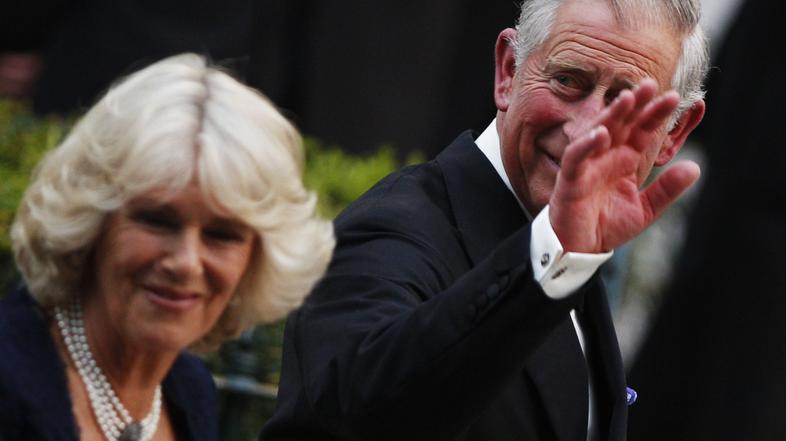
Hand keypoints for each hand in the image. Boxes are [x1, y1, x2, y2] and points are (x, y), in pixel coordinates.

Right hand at [549, 79, 699, 252]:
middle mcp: (605, 157)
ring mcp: (586, 165)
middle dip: (635, 104)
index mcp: (624, 160)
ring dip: (611, 116)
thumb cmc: (606, 226)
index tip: (673, 98)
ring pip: (597, 132)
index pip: (641, 130)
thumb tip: (695, 168)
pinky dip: (586, 145)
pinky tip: (601, 134)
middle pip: (621, 124)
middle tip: (650, 85)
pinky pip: (576, 157)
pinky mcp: (569, 179)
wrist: (579, 249)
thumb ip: (667, 189)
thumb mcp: (645, 209)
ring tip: (627, 99)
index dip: (655, 114)